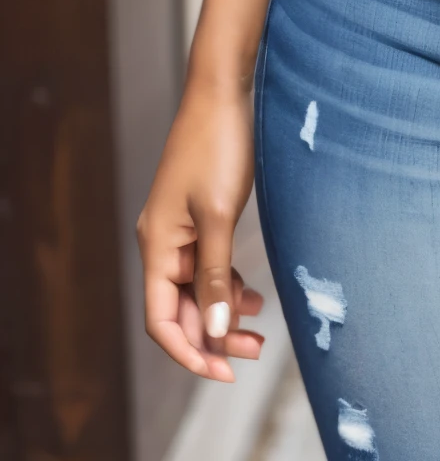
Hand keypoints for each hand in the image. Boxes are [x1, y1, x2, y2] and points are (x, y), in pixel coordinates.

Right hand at [137, 82, 263, 381]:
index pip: (161, 319)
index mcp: (157, 245)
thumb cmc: (218, 145)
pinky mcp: (199, 216)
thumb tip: (217, 330)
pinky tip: (250, 292)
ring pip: (196, 289)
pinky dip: (226, 283)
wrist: (223, 91)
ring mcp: (180, 229)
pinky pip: (207, 265)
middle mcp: (162, 242)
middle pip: (180, 308)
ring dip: (222, 313)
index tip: (223, 371)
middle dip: (213, 336)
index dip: (189, 351)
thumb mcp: (219, 215)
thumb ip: (217, 274)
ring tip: (258, 329)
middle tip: (254, 352)